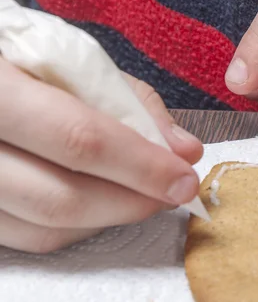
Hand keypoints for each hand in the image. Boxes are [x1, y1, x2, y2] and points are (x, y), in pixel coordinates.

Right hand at [0, 59, 203, 252]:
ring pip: (46, 228)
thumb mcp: (76, 64)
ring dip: (110, 219)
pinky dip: (79, 227)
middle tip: (173, 195)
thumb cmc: (28, 65)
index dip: (141, 167)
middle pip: (61, 199)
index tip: (184, 181)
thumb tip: (184, 151)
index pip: (78, 139)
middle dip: (133, 203)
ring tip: (143, 196)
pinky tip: (101, 203)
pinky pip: (30, 237)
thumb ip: (132, 104)